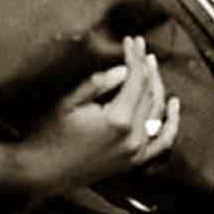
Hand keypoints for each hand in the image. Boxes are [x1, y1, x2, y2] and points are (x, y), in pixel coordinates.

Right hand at [0, 36, 180, 204]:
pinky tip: (173, 105)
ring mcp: (137, 151)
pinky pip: (162, 141)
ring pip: (158, 112)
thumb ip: (99, 83)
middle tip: (141, 48)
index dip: (135, 57)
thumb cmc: (49, 134)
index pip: (136, 79)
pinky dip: (171, 123)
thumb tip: (124, 70)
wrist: (40, 173)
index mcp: (118, 120)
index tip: (131, 41)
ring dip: (157, 86)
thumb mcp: (69, 102)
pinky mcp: (134, 161)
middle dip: (146, 66)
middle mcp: (133, 137)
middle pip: (149, 93)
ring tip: (151, 66)